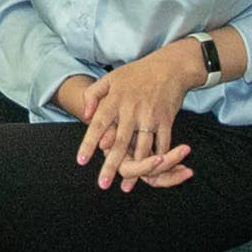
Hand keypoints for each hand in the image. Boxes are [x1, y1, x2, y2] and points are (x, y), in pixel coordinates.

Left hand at [66, 43, 199, 190]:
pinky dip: (157, 158)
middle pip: (119, 143)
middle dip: (111, 165)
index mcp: (115, 100)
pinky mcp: (166, 119)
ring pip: (141, 148)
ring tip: (126, 185)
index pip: (98, 124)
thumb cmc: (138, 73)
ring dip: (135, 168)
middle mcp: (131, 109)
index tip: (81, 160)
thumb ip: (93, 94)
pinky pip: (162, 143)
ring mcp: (150, 115)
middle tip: (102, 184)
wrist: (171, 66)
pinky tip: (151, 171)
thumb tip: (85, 114)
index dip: (88, 143)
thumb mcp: (111, 77)